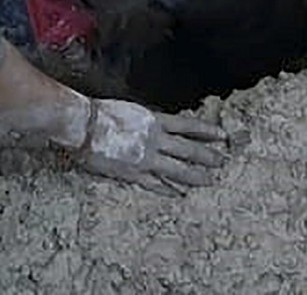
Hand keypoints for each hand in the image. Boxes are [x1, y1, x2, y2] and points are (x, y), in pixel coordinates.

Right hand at [75, 99, 226, 193]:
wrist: (84, 125)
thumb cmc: (102, 113)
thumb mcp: (132, 111)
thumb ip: (147, 121)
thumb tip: (158, 127)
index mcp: (155, 121)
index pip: (188, 126)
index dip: (206, 131)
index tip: (222, 135)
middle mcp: (155, 139)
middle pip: (188, 149)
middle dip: (207, 156)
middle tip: (223, 162)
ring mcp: (146, 158)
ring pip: (177, 169)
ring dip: (195, 175)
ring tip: (209, 181)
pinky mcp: (134, 173)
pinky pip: (156, 183)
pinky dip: (168, 189)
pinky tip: (178, 194)